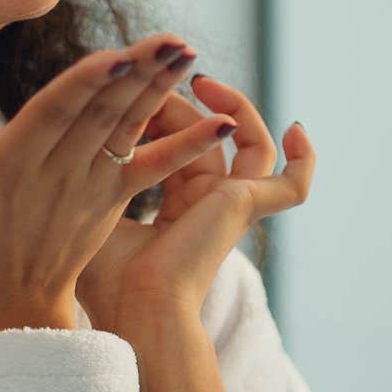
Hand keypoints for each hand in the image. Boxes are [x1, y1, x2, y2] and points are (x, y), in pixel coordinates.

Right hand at [0, 34, 236, 334]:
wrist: (8, 308)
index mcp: (14, 167)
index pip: (55, 115)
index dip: (87, 84)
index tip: (116, 55)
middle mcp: (61, 173)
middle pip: (104, 113)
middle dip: (139, 75)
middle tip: (174, 40)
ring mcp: (92, 186)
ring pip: (130, 128)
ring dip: (162, 91)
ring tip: (190, 54)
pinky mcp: (113, 200)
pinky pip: (156, 168)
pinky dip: (189, 146)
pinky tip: (223, 125)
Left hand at [77, 73, 314, 329]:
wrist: (137, 309)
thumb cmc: (110, 277)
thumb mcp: (101, 207)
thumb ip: (105, 174)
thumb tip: (88, 137)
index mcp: (176, 211)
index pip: (179, 147)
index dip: (162, 115)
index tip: (135, 93)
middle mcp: (208, 207)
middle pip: (208, 137)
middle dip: (182, 104)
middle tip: (152, 84)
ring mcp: (232, 208)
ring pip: (251, 145)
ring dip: (235, 107)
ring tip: (205, 82)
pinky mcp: (247, 207)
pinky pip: (292, 184)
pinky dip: (304, 160)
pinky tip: (296, 130)